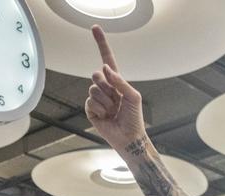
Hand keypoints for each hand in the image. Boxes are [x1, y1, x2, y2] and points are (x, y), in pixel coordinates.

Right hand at [85, 26, 146, 151]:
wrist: (129, 137)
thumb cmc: (134, 117)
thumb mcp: (133, 96)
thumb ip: (120, 81)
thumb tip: (105, 68)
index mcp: (116, 82)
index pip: (107, 60)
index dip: (101, 44)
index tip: (95, 28)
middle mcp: (105, 88)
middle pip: (96, 74)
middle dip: (106, 85)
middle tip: (116, 99)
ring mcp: (96, 98)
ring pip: (94, 89)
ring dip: (106, 101)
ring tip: (114, 111)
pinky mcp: (90, 110)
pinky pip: (90, 102)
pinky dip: (100, 109)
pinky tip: (106, 116)